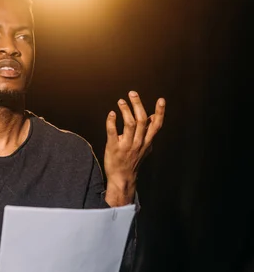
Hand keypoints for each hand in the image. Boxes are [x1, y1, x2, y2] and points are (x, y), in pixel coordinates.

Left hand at [104, 91, 165, 205]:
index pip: (156, 125)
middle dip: (138, 105)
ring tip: (121, 101)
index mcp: (146, 142)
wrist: (122, 178)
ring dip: (125, 110)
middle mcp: (138, 143)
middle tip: (132, 93)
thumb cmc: (132, 161)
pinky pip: (113, 133)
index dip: (160, 112)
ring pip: (129, 124)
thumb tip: (153, 116)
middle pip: (142, 120)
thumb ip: (149, 132)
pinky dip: (112, 122)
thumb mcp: (144, 147)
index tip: (161, 100)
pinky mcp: (114, 148)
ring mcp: (126, 146)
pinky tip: (111, 114)